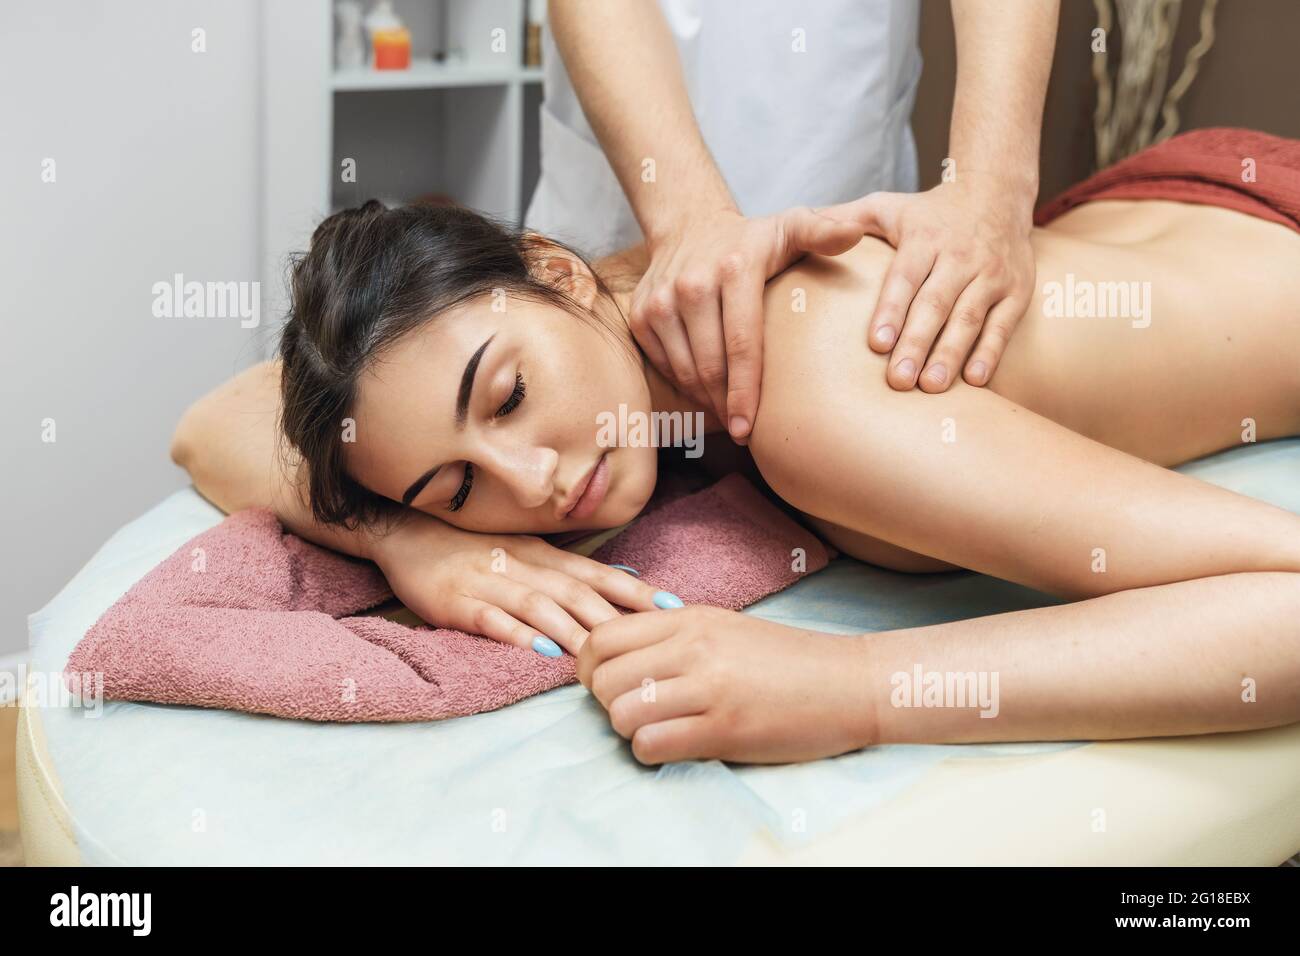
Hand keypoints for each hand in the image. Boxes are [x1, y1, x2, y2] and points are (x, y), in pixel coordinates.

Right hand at [373, 518, 662, 656]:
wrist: (408, 533)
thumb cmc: (476, 548)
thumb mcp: (530, 552)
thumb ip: (574, 569)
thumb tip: (630, 574)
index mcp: (545, 555)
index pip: (599, 573)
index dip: (635, 590)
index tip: (673, 607)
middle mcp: (524, 565)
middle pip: (576, 591)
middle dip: (615, 616)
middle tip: (651, 640)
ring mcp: (491, 582)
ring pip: (540, 606)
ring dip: (572, 631)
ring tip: (602, 657)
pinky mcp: (459, 601)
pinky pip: (492, 619)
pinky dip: (517, 635)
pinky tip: (539, 652)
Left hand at [577, 605, 875, 763]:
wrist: (847, 682)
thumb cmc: (786, 659)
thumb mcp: (724, 628)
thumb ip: (674, 634)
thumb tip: (618, 650)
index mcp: (690, 619)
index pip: (603, 637)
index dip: (589, 666)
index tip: (605, 682)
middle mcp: (693, 648)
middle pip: (603, 677)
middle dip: (607, 702)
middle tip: (634, 710)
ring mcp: (709, 688)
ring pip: (621, 713)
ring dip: (629, 729)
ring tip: (657, 728)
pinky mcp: (724, 729)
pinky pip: (652, 744)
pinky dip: (652, 752)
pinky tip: (674, 746)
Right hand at [631, 206, 867, 442]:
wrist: (690, 224)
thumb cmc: (752, 239)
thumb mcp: (792, 226)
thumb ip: (824, 232)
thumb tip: (858, 234)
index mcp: (734, 270)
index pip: (741, 344)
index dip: (745, 392)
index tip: (749, 428)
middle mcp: (692, 285)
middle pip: (710, 366)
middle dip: (727, 405)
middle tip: (745, 431)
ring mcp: (661, 301)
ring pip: (684, 371)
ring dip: (707, 400)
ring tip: (729, 415)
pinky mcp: (641, 315)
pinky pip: (665, 364)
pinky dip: (685, 385)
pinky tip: (707, 393)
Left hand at [826, 176, 1036, 391]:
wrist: (997, 193)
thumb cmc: (928, 213)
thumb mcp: (887, 206)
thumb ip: (845, 221)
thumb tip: (802, 229)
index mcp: (925, 239)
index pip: (905, 278)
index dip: (891, 311)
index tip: (876, 344)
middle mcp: (960, 256)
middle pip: (935, 304)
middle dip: (917, 344)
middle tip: (898, 380)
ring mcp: (991, 274)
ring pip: (969, 318)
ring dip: (951, 354)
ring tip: (931, 386)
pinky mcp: (1017, 291)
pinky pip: (1003, 326)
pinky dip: (990, 353)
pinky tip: (975, 381)